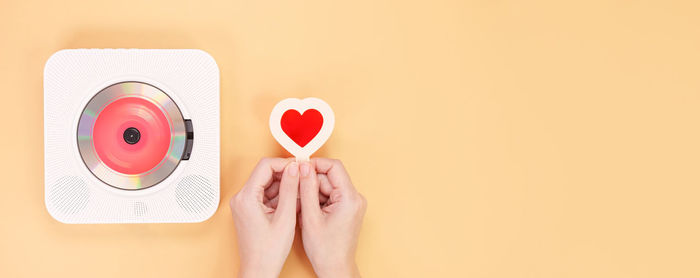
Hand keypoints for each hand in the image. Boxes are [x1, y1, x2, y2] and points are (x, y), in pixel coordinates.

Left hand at [230, 158, 298, 277]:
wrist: (259, 270)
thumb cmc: (268, 251)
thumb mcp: (285, 217)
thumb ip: (290, 189)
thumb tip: (295, 168)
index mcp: (246, 197)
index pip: (265, 166)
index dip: (285, 164)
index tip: (300, 167)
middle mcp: (241, 198)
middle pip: (265, 174)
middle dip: (286, 174)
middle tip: (303, 178)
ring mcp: (244, 204)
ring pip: (267, 184)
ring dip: (284, 186)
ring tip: (300, 193)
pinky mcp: (249, 210)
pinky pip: (266, 195)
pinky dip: (280, 196)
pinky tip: (293, 202)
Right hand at [298, 158, 366, 277]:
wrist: (335, 269)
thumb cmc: (325, 250)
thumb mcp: (310, 217)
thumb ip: (306, 188)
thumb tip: (303, 166)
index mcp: (350, 198)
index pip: (334, 167)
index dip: (315, 164)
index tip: (298, 168)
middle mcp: (355, 198)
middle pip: (329, 177)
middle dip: (310, 183)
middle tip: (295, 193)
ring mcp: (352, 204)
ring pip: (327, 187)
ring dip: (311, 193)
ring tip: (301, 208)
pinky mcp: (347, 209)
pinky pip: (329, 196)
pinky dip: (316, 201)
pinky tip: (308, 212)